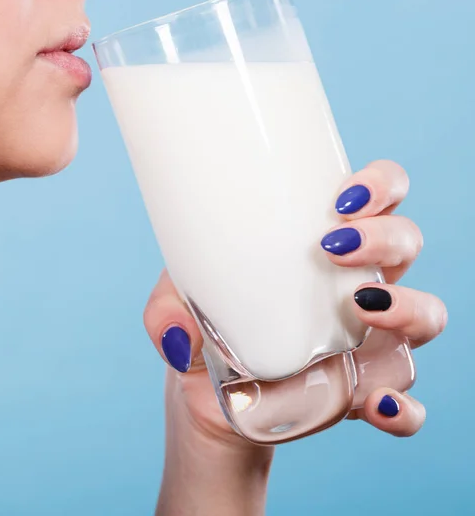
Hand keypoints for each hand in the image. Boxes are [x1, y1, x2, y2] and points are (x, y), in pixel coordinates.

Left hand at [145, 160, 446, 444]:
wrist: (209, 396)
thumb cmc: (207, 328)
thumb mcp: (176, 306)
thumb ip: (166, 313)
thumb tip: (178, 336)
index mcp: (322, 248)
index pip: (374, 199)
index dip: (379, 185)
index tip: (341, 196)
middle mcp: (357, 284)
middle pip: (405, 242)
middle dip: (386, 236)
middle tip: (332, 245)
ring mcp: (368, 341)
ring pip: (425, 314)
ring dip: (408, 307)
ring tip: (362, 309)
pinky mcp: (363, 393)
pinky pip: (404, 400)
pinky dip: (401, 406)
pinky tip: (373, 404)